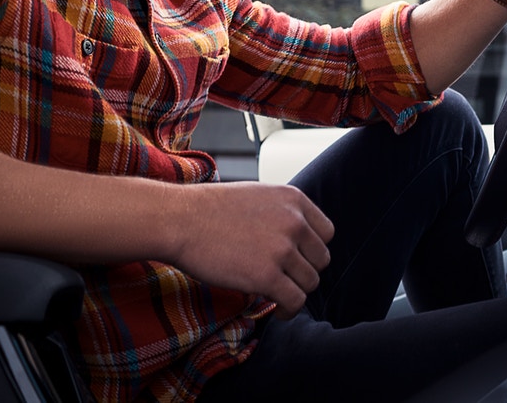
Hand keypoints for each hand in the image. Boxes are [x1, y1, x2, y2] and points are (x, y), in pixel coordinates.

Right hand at [168, 181, 333, 317]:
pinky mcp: (267, 276)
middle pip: (321, 260)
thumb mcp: (257, 196)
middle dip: (304, 272)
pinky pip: (295, 301)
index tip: (298, 260)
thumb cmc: (209, 209)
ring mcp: (282, 250)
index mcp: (294, 199)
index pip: (327, 232)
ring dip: (296, 292)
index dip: (312, 249)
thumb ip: (283, 213)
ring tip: (280, 296)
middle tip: (285, 279)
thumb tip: (297, 238)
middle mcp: (294, 222)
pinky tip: (279, 311)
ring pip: (310, 282)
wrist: (179, 219)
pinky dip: (289, 310)